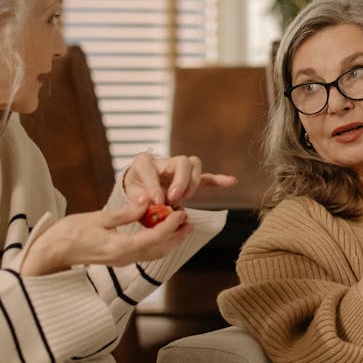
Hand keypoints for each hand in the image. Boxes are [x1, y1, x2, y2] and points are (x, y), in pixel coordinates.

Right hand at [20, 201, 190, 275]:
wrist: (51, 254)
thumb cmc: (68, 234)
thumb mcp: (97, 218)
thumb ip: (125, 213)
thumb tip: (146, 202)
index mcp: (120, 247)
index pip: (154, 237)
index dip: (170, 226)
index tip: (181, 213)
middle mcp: (124, 258)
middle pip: (159, 249)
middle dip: (177, 236)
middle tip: (189, 221)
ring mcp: (121, 261)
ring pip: (154, 254)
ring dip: (170, 241)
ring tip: (180, 227)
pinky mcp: (118, 259)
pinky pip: (144, 253)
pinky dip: (157, 243)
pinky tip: (159, 232)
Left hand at [122, 152, 236, 206]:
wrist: (138, 190)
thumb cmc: (134, 192)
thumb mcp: (129, 196)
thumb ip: (136, 200)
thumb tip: (146, 202)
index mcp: (144, 162)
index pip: (151, 169)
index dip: (153, 186)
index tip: (156, 202)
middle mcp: (163, 161)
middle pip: (181, 161)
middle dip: (180, 181)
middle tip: (174, 199)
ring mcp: (177, 168)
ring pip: (194, 165)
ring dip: (193, 182)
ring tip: (185, 198)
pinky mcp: (188, 178)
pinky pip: (206, 177)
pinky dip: (218, 180)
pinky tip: (232, 181)